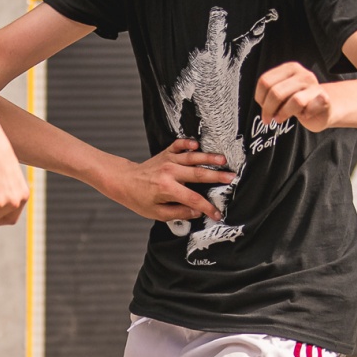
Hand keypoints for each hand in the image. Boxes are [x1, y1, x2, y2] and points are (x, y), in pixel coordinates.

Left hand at [103, 138, 235, 221]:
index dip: (207, 208)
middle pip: (197, 174)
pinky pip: (178, 145)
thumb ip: (178, 213)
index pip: (193, 199)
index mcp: (167, 189)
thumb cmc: (139, 199)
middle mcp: (169, 172)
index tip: (217, 214)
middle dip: (217, 176)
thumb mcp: (157, 213)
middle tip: (232, 178)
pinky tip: (197, 144)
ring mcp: (168, 160)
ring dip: (209, 158)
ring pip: (192, 158)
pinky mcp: (166, 153)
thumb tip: (196, 212)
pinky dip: (188, 143)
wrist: (124, 181)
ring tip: (223, 160)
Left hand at [254, 61, 337, 130]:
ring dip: (283, 114)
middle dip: (268, 109)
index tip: (262, 107)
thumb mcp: (283, 93)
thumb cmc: (299, 101)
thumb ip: (272, 93)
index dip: (260, 97)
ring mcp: (314, 86)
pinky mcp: (324, 99)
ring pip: (294, 101)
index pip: (265, 81)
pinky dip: (304, 116)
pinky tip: (304, 115)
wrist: (323, 109)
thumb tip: (263, 104)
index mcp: (289, 68)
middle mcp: (302, 74)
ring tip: (280, 119)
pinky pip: (310, 109)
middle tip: (268, 119)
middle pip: (275, 92)